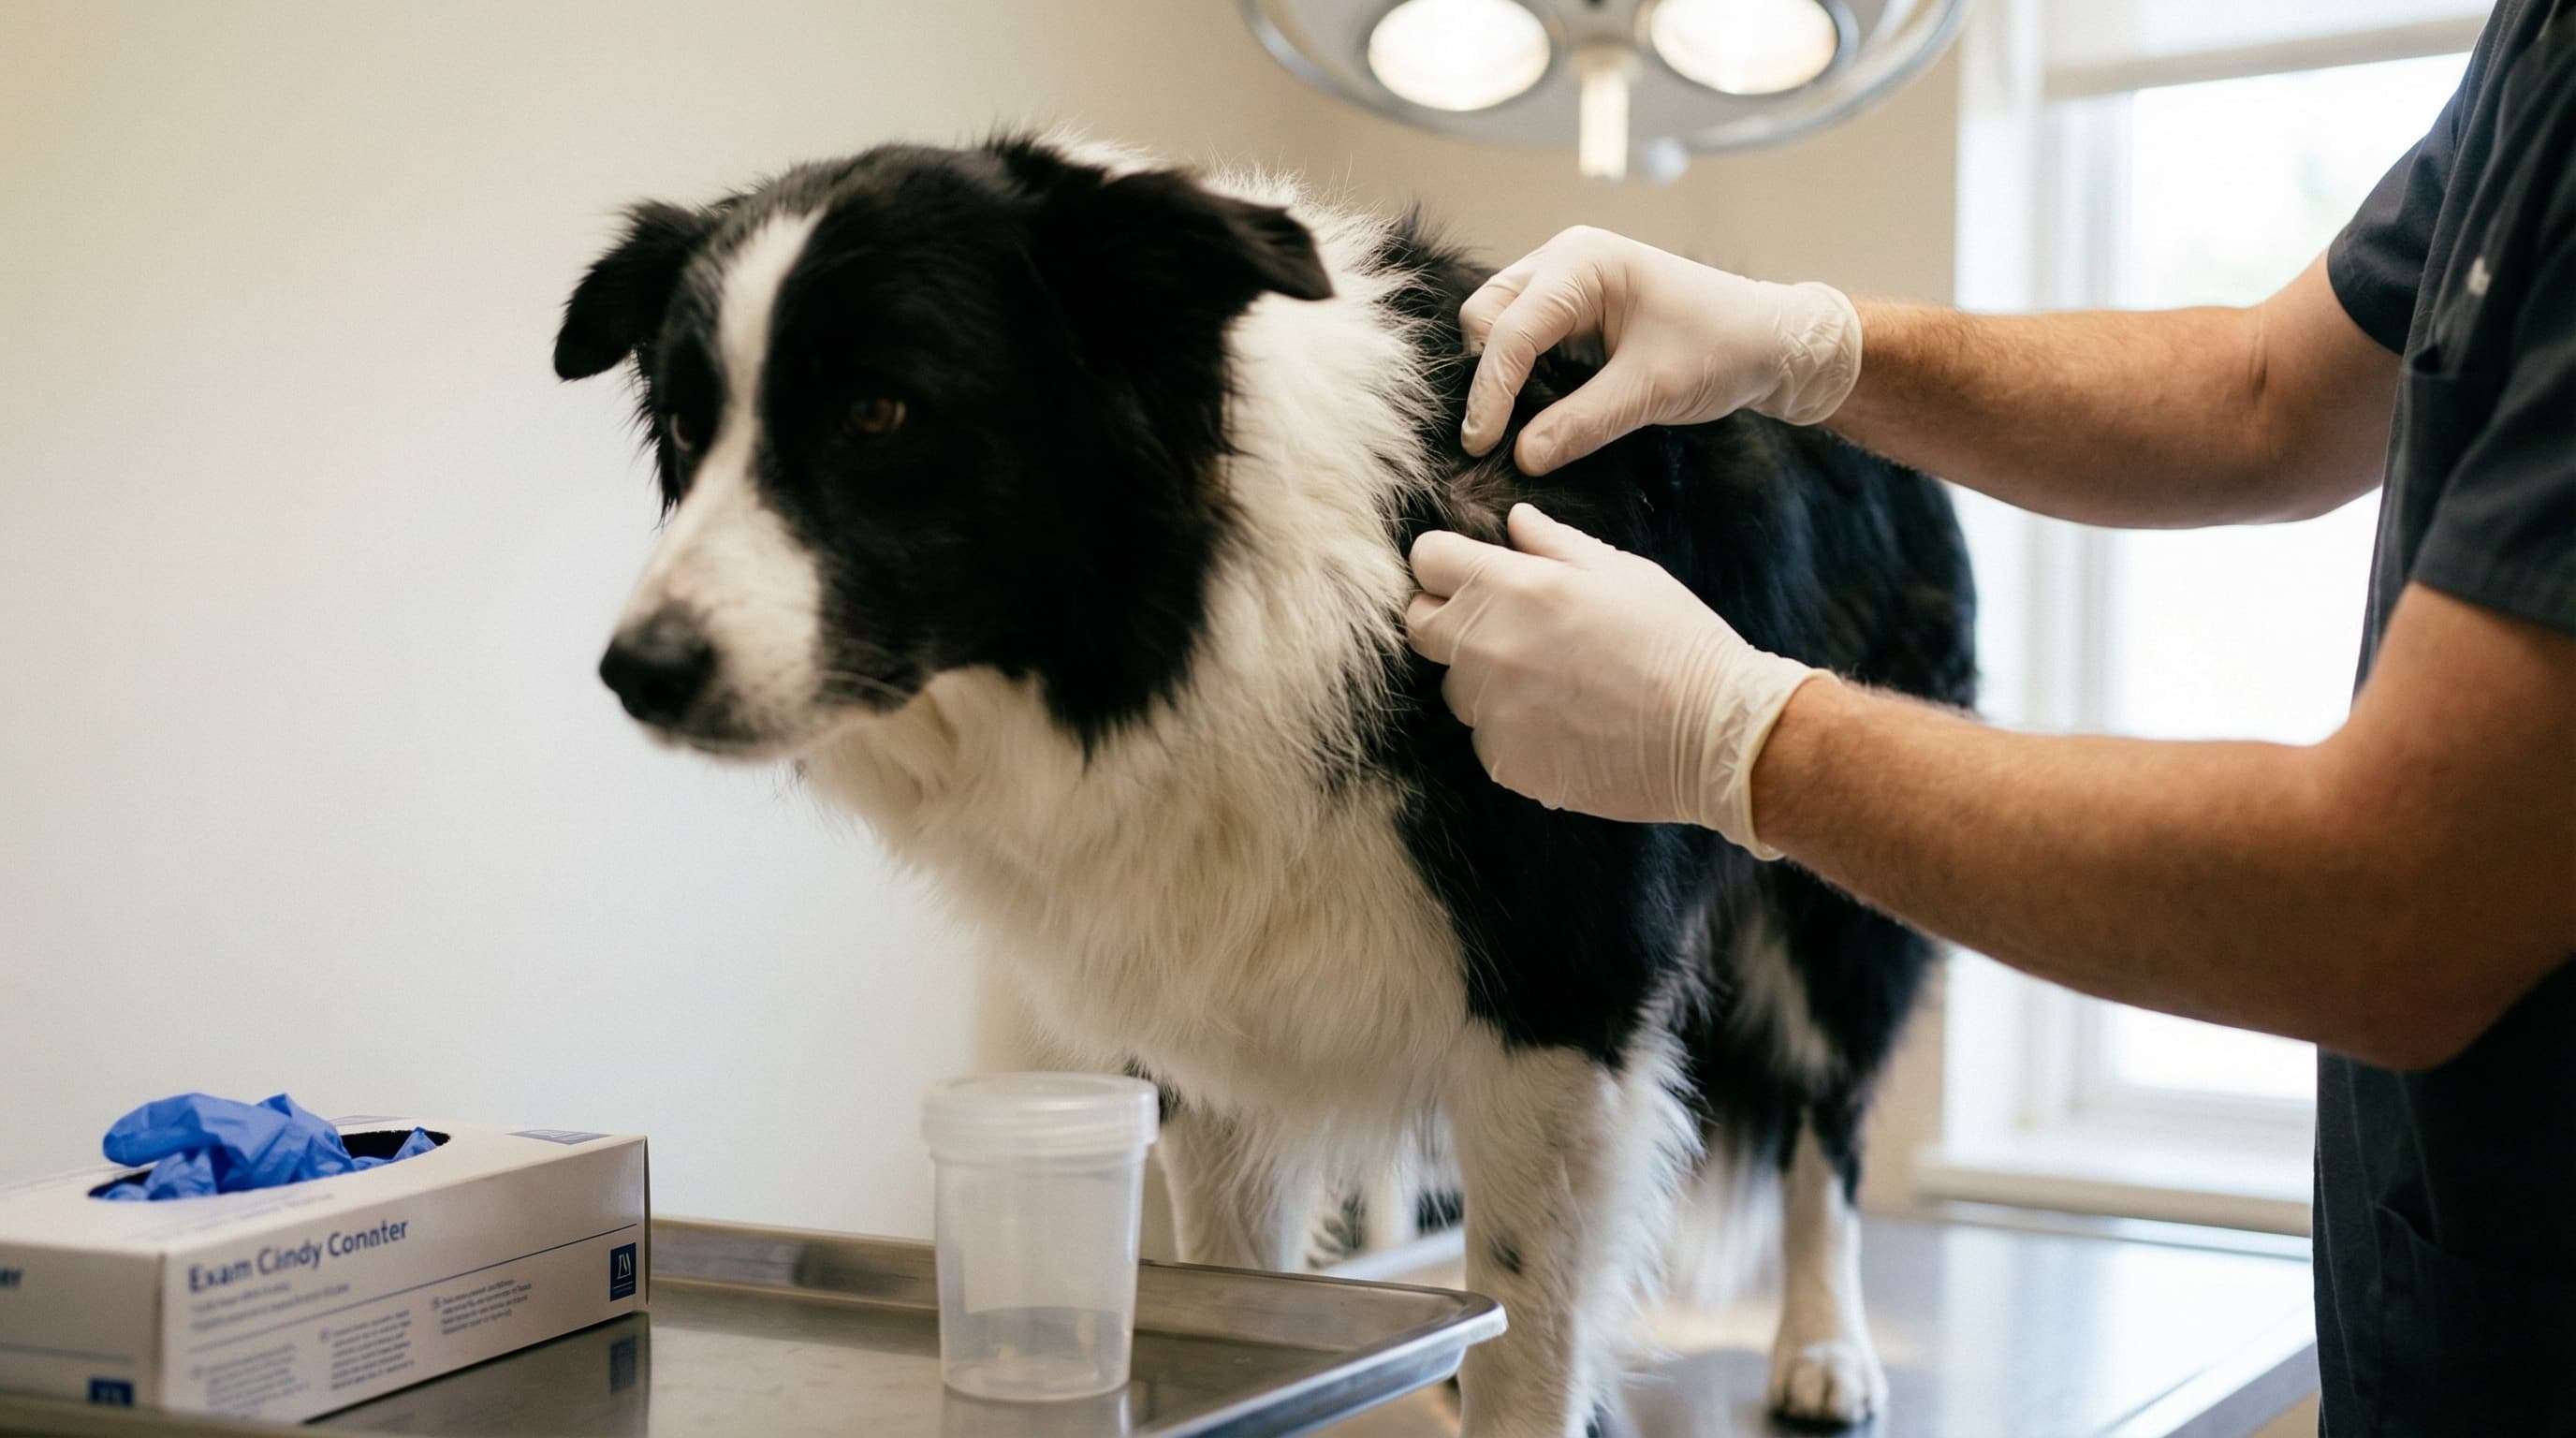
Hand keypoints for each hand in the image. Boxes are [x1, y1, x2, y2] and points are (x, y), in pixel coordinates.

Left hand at [1405, 503, 1821, 855]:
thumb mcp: (1622, 572)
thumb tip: (1515, 521)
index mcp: (1510, 588)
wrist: (1713, 734)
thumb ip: (1555, 544)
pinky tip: (1565, 723)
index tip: (1468, 571)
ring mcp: (1490, 711)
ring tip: (1551, 680)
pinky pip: (1486, 736)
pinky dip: (1513, 728)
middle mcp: (1485, 648)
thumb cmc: (1675, 641)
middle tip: (1503, 624)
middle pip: (1419, 626)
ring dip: (1484, 678)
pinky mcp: (1504, 761)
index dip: (1444, 563)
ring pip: (1455, 686)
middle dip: (1449, 617)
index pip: (1426, 561)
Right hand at [1460, 226, 1861, 473]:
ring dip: (1499, 373)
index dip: (1490, 392)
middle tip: (1497, 437)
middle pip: (1486, 315)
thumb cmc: (1723, 349)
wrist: (1770, 341)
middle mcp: (1565, 259)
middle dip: (1487, 374)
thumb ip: (1582, 423)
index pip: (1511, 330)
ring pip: (1496, 324)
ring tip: (1515, 424)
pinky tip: (1533, 408)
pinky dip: (1518, 372)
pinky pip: (1522, 335)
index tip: (1481, 446)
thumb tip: (1522, 457)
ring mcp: (1564, 279)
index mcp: (1583, 262)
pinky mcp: (1571, 306)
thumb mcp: (1651, 391)